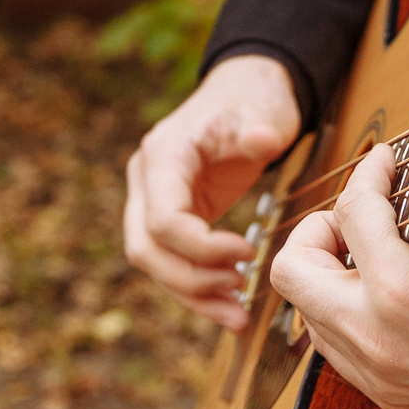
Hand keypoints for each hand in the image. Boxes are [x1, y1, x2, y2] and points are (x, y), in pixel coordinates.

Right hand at [125, 53, 304, 329]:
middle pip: (146, 248)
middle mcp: (147, 179)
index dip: (200, 248)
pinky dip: (197, 288)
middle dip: (191, 281)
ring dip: (192, 296)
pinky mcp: (171, 217)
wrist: (245, 92)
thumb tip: (261, 139)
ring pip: (154, 263)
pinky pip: (172, 261)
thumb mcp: (263, 110)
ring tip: (238, 317)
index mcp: (163, 154)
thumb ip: (259, 128)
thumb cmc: (253, 100)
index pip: (162, 219)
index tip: (245, 252)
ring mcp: (153, 199)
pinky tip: (229, 307)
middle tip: (240, 291)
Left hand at [268, 39, 408, 408]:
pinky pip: (335, 351)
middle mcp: (378, 338)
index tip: (392, 163)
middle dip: (321, 228)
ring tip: (378, 249)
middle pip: (291, 270)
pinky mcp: (391, 397)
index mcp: (403, 289)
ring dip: (330, 273)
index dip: (371, 172)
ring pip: (306, 315)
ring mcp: (381, 376)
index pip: (351, 209)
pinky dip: (346, 314)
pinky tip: (390, 290)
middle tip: (363, 213)